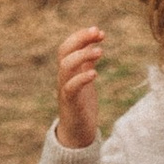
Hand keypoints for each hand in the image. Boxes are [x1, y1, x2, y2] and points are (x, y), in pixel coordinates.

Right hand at [54, 24, 105, 150]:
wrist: (77, 132)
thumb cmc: (82, 104)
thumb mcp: (85, 79)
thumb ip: (87, 63)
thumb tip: (94, 45)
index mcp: (68, 70)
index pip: (68, 46)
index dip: (81, 36)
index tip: (99, 30)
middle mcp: (63, 77)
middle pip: (64, 51)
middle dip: (80, 39)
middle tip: (98, 32)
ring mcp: (65, 89)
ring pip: (65, 66)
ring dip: (82, 55)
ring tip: (100, 51)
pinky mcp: (70, 103)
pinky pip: (70, 87)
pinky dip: (81, 78)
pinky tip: (94, 73)